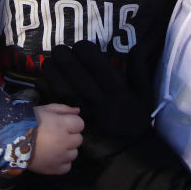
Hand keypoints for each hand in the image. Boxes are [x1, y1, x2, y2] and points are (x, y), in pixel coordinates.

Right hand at [29, 104, 82, 174]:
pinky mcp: (54, 169)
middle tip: (55, 135)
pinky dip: (61, 162)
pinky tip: (52, 157)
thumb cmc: (28, 121)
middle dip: (69, 136)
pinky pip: (67, 167)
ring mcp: (60, 157)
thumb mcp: (45, 109)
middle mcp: (65, 141)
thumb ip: (63, 109)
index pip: (80, 124)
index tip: (60, 124)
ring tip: (52, 146)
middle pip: (78, 139)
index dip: (71, 123)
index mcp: (63, 125)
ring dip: (66, 150)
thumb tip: (78, 111)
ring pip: (74, 153)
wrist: (10, 140)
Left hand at [41, 41, 152, 157]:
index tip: (81, 45)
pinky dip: (50, 89)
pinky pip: (60, 103)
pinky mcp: (77, 119)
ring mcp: (87, 110)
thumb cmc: (139, 114)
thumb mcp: (144, 90)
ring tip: (49, 61)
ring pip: (64, 89)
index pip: (97, 65)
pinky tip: (46, 79)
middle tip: (59, 49)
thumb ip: (139, 65)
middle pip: (77, 75)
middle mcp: (100, 99)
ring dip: (53, 73)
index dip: (85, 51)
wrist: (132, 146)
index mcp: (117, 89)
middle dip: (64, 58)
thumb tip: (141, 43)